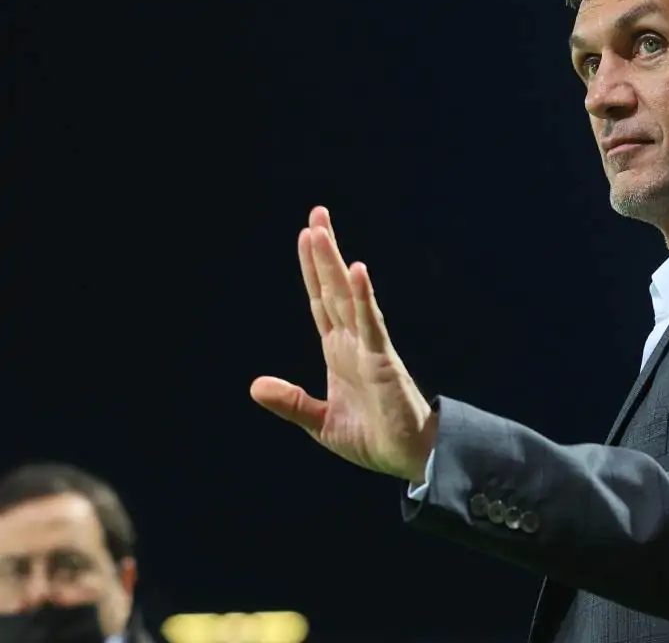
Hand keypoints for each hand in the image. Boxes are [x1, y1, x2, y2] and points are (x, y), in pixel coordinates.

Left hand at [250, 206, 436, 482]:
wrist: (408, 458)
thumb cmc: (374, 437)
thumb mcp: (321, 422)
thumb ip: (291, 402)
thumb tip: (255, 386)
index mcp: (339, 352)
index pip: (320, 301)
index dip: (312, 270)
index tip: (306, 236)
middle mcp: (353, 341)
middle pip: (332, 288)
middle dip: (323, 252)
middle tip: (317, 214)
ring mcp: (369, 347)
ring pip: (347, 297)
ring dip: (334, 264)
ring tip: (322, 231)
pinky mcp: (382, 360)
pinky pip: (370, 322)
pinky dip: (362, 296)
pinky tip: (356, 271)